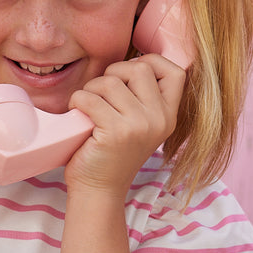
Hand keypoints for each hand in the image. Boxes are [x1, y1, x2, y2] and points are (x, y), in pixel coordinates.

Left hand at [65, 54, 185, 198]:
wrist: (99, 191)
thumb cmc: (111, 154)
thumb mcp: (139, 126)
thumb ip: (143, 98)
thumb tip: (131, 62)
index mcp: (168, 116)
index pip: (175, 71)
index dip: (151, 62)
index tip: (128, 76)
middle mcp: (159, 119)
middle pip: (139, 68)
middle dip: (113, 74)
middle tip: (101, 95)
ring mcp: (139, 126)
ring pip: (110, 81)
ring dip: (90, 90)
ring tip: (87, 109)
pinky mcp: (115, 132)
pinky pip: (89, 98)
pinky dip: (77, 102)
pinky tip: (78, 115)